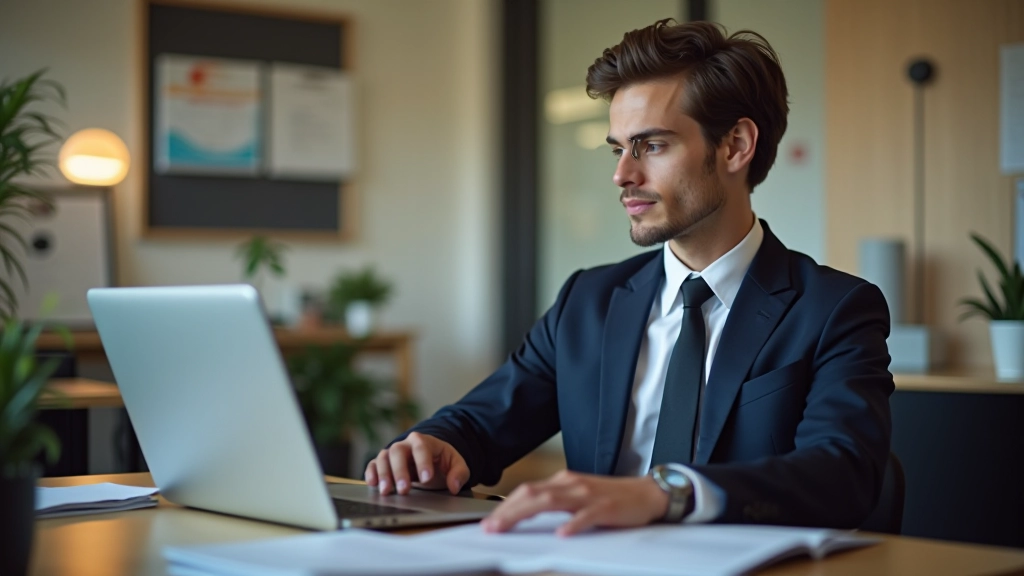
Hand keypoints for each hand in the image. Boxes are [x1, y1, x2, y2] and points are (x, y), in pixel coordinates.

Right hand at [364, 432, 469, 495]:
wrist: (430, 459)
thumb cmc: (442, 461)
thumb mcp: (456, 464)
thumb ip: (459, 473)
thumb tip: (454, 486)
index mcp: (424, 441)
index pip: (422, 448)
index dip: (423, 462)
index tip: (426, 478)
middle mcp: (405, 445)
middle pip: (397, 452)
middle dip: (400, 471)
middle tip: (404, 490)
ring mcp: (392, 453)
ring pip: (383, 458)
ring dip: (383, 474)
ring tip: (386, 492)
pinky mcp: (383, 463)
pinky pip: (372, 465)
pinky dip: (371, 473)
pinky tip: (372, 484)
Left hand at [481, 470, 668, 535]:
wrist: (647, 493)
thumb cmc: (612, 497)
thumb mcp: (579, 496)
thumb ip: (556, 502)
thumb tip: (527, 513)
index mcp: (564, 481)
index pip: (527, 491)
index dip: (505, 505)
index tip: (489, 522)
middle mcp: (571, 484)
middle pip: (532, 494)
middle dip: (508, 511)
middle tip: (490, 527)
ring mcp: (588, 495)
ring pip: (550, 501)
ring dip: (525, 514)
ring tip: (508, 527)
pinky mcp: (605, 507)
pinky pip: (586, 516)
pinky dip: (572, 524)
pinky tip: (561, 534)